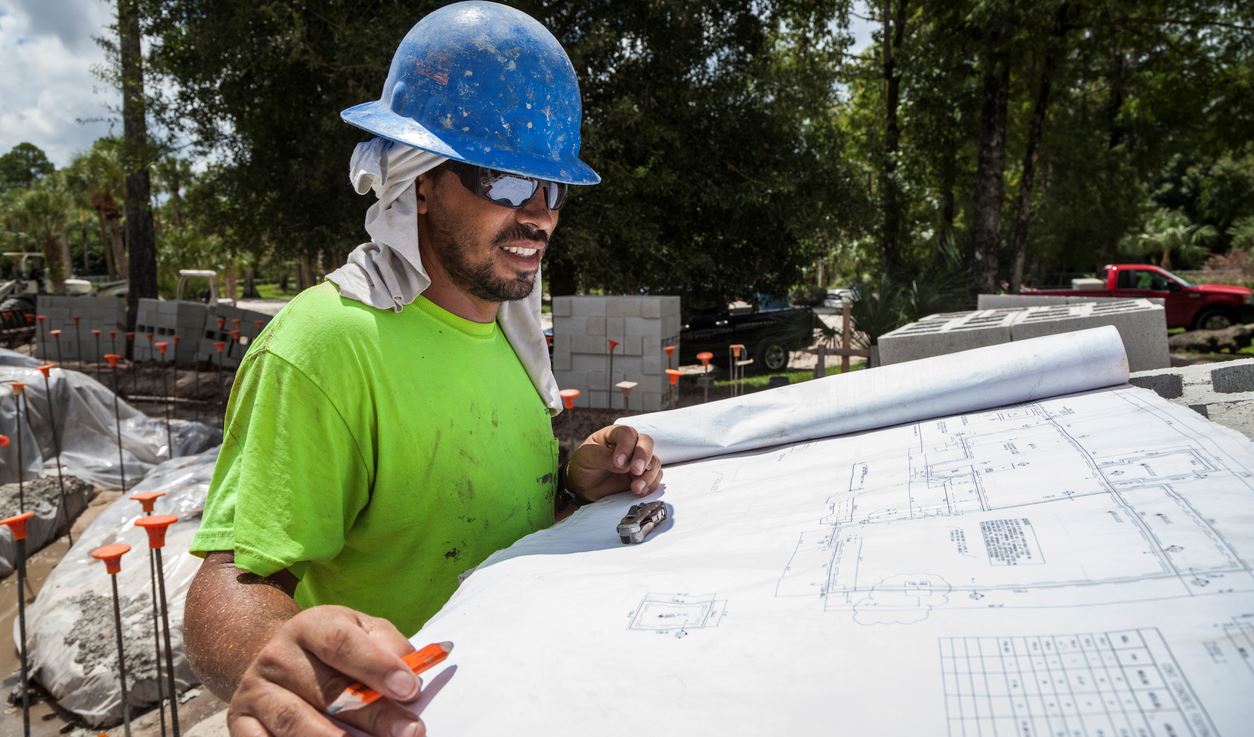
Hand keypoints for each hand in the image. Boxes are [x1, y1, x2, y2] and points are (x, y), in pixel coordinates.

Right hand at [227, 605, 425, 736]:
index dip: (377, 666)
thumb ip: (389, 646)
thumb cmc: (332, 651)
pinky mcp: (240, 723)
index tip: (411, 688)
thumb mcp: (362, 632)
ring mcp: (256, 692)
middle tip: (410, 732)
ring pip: (296, 723)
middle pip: (328, 690)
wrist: (275, 660)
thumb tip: (412, 673)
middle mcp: (277, 656)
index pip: (342, 643)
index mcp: (310, 625)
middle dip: (374, 715)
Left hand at [566, 424, 662, 501]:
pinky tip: (639, 491)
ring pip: (654, 461)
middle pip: (647, 443)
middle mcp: (630, 445)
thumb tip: (624, 464)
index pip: (627, 433)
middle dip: (643, 457)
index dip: (626, 446)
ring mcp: (637, 461)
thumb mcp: (586, 457)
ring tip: (636, 488)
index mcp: (615, 435)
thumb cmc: (583, 466)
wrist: (584, 486)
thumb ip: (603, 457)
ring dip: (649, 475)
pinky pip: (655, 478)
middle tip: (635, 471)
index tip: (618, 462)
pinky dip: (651, 485)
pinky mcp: (642, 476)